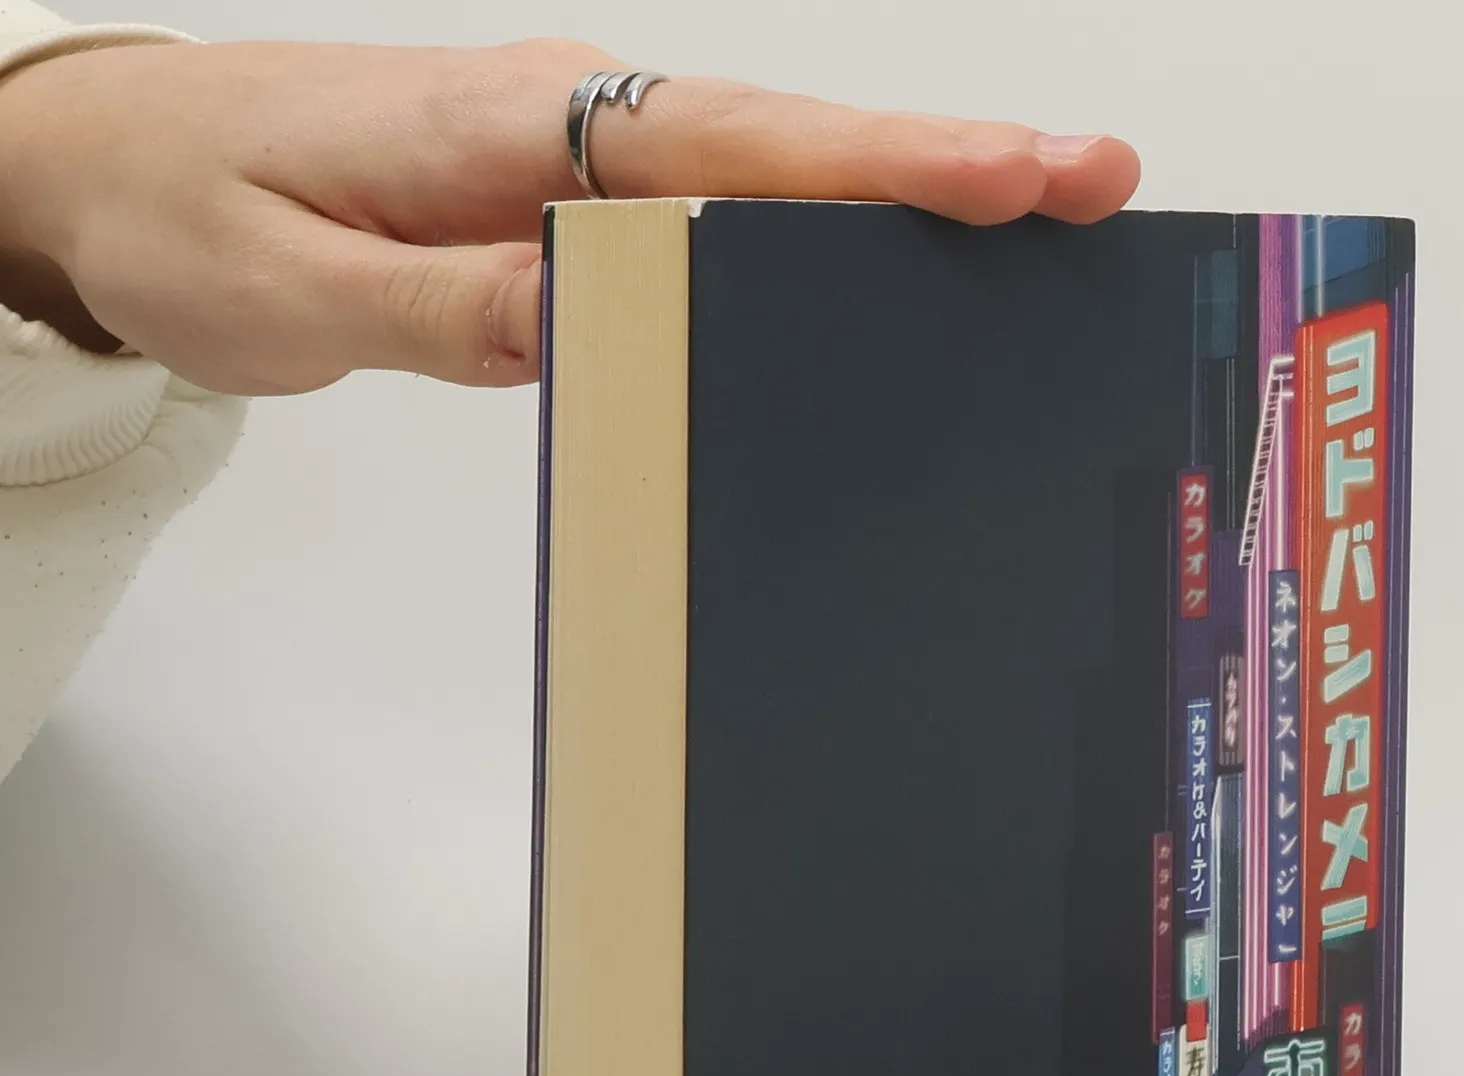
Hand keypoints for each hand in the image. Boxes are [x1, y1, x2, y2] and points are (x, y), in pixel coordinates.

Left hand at [0, 39, 1139, 394]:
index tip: (1011, 174)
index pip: (727, 146)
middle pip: (791, 145)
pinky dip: (823, 233)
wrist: (119, 168)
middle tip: (1098, 183)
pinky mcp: (574, 202)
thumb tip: (594, 314)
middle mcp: (570, 126)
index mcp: (514, 129)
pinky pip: (722, 216)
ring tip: (1046, 225)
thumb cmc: (194, 216)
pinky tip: (893, 271)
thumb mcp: (295, 284)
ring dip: (908, 197)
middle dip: (948, 164)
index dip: (876, 162)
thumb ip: (448, 304)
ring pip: (773, 175)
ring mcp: (581, 160)